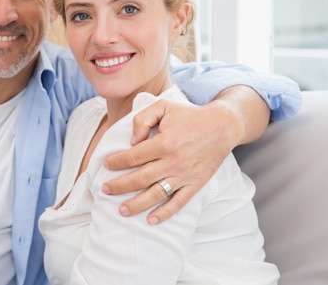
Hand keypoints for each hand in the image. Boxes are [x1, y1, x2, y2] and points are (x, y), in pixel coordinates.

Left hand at [101, 86, 268, 224]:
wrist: (222, 126)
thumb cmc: (189, 116)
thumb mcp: (163, 107)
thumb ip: (143, 119)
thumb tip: (132, 142)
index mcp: (164, 142)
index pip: (134, 157)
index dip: (117, 162)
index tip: (105, 165)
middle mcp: (174, 161)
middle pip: (140, 178)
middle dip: (120, 186)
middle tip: (105, 190)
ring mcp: (186, 175)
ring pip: (157, 194)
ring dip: (137, 204)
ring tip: (121, 210)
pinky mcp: (196, 183)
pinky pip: (179, 202)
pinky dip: (165, 213)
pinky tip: (151, 220)